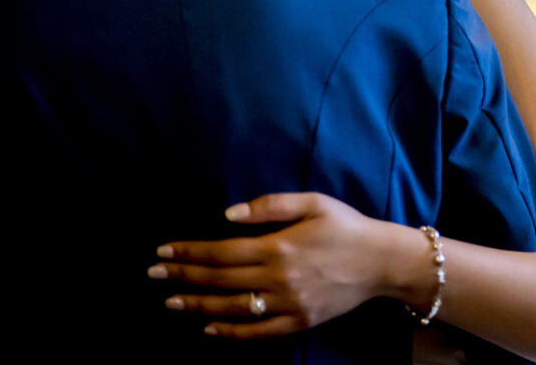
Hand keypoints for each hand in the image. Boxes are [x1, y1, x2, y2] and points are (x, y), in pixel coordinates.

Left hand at [149, 192, 395, 338]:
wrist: (382, 261)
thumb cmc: (347, 226)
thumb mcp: (313, 202)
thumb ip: (270, 206)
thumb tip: (227, 215)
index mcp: (280, 246)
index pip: (221, 251)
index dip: (189, 252)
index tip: (163, 251)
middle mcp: (279, 278)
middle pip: (220, 280)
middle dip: (182, 277)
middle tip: (153, 274)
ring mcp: (289, 304)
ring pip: (232, 308)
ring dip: (197, 306)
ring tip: (170, 302)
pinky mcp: (299, 322)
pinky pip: (258, 333)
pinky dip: (230, 333)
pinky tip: (209, 328)